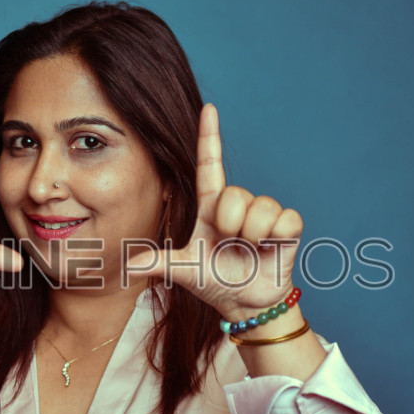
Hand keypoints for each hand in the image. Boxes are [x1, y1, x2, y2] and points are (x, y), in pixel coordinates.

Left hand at [128, 104, 301, 320]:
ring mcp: (263, 215)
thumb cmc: (214, 281)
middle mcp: (237, 205)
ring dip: (252, 234)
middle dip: (230, 223)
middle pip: (235, 194)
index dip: (209, 136)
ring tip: (249, 248)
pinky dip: (275, 236)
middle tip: (230, 243)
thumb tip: (126, 264)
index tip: (208, 108)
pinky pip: (285, 219)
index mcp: (211, 207)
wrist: (245, 304)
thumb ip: (158, 264)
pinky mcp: (287, 227)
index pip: (209, 164)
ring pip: (260, 207)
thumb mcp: (184, 270)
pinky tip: (269, 247)